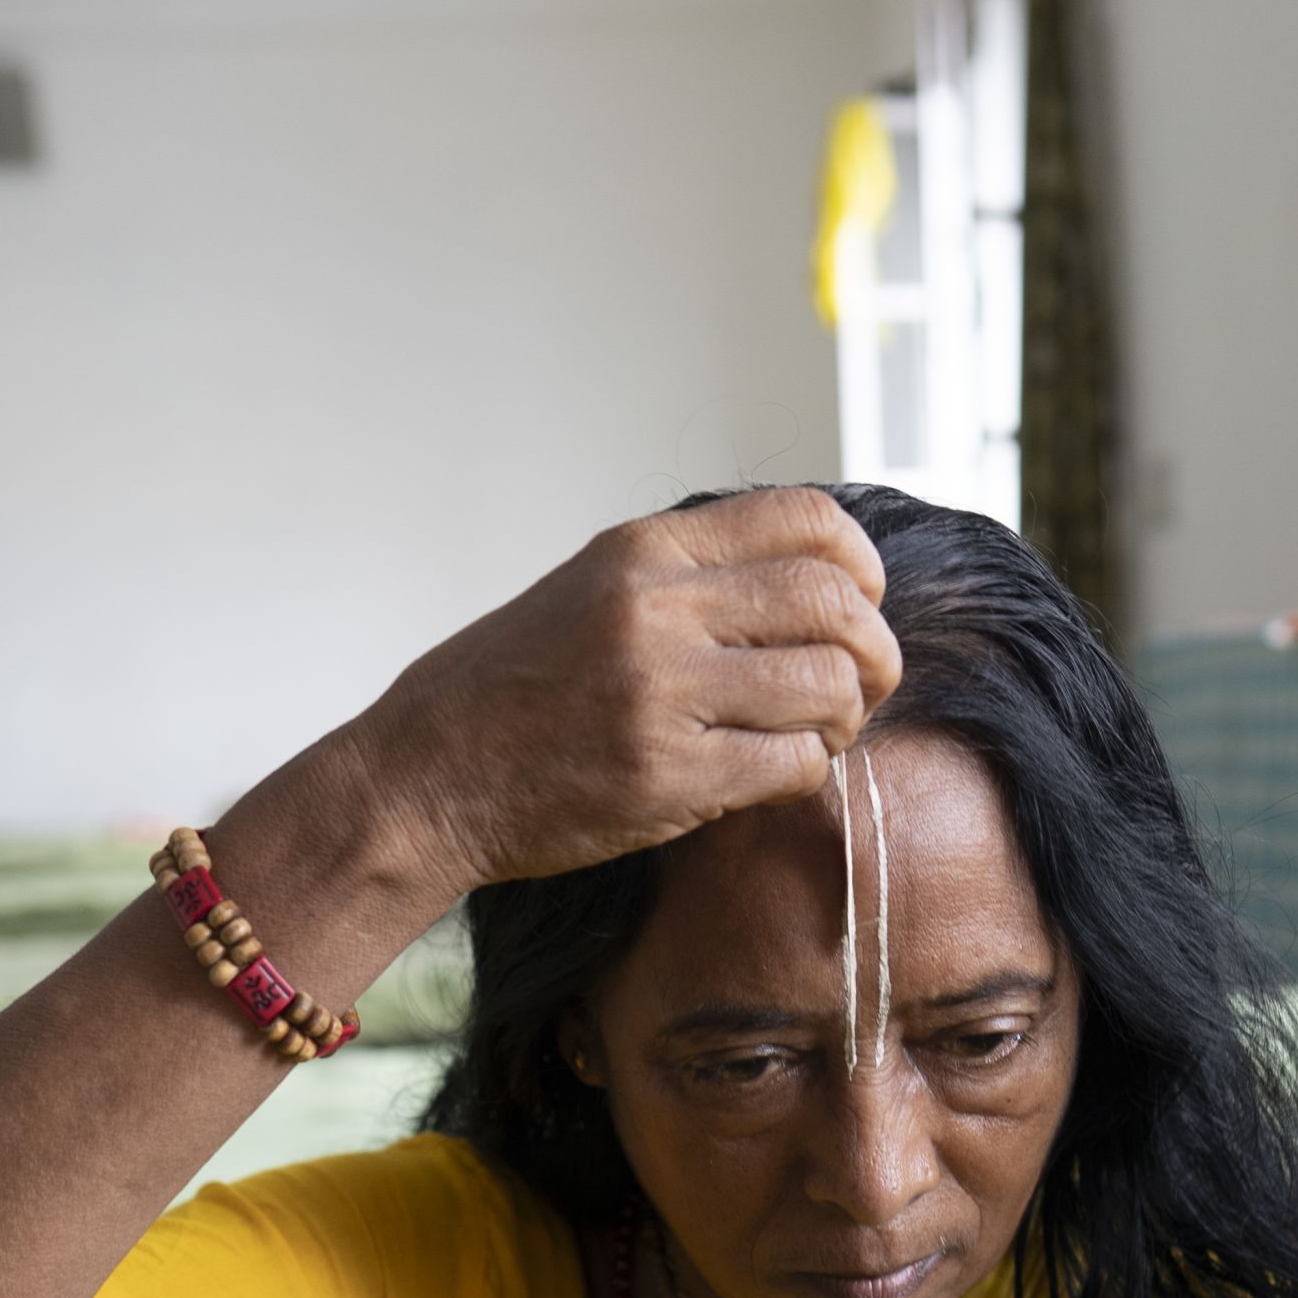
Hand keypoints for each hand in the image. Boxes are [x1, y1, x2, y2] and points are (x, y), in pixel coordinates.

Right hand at [350, 489, 900, 892]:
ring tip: (813, 733)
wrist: (423, 778)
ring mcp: (663, 693)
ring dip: (844, 717)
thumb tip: (813, 574)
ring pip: (829, 685)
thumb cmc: (510, 691)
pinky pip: (794, 764)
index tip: (861, 603)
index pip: (808, 520)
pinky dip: (805, 770)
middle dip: (874, 649)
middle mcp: (656, 609)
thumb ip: (690, 575)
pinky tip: (772, 772)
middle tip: (863, 684)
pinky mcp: (669, 776)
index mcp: (642, 551)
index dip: (861, 564)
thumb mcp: (591, 591)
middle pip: (834, 601)